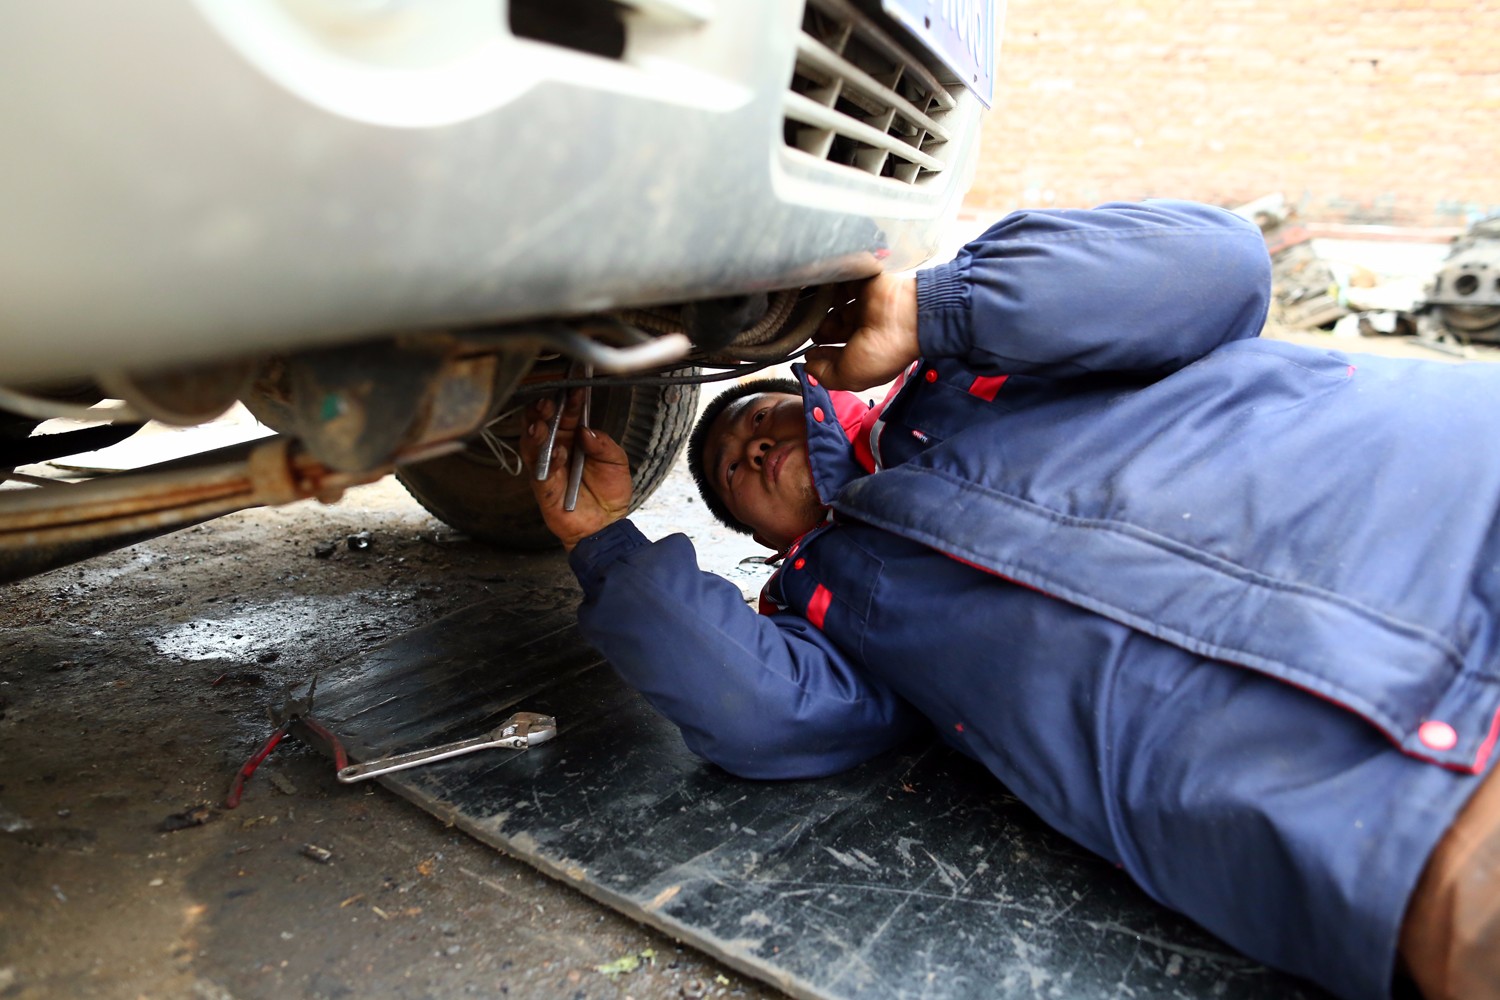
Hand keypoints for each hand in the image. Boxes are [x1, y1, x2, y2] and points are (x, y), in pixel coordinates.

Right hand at [520, 391, 632, 550]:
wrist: (607, 526)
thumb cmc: (609, 494)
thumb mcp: (617, 462)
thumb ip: (604, 444)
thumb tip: (586, 430)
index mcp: (574, 439)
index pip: (567, 414)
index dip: (569, 401)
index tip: (574, 389)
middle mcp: (557, 449)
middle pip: (542, 423)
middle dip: (542, 411)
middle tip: (548, 401)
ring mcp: (548, 467)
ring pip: (532, 444)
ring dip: (536, 431)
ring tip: (542, 423)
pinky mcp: (543, 487)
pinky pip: (539, 471)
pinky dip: (547, 460)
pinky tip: (556, 452)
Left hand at [803, 273, 920, 391]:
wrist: (905, 315)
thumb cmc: (884, 350)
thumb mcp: (851, 376)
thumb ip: (826, 376)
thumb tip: (809, 366)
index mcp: (867, 353)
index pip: (839, 355)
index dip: (823, 357)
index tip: (809, 355)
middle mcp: (866, 331)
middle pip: (834, 332)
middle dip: (821, 335)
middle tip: (813, 335)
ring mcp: (864, 309)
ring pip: (834, 311)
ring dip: (823, 316)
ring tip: (819, 318)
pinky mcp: (861, 286)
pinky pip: (839, 287)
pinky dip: (829, 292)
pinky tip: (822, 299)